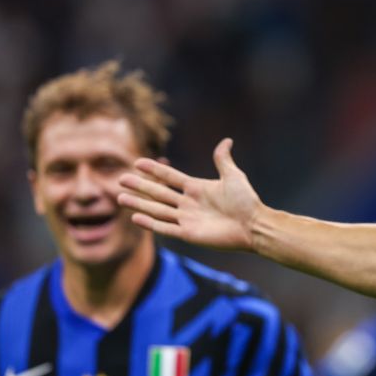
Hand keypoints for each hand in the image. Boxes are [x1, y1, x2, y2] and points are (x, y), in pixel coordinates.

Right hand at [118, 138, 262, 251]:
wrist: (255, 225)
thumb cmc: (247, 202)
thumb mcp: (233, 176)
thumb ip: (223, 160)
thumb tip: (226, 141)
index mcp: (196, 188)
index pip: (170, 177)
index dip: (155, 170)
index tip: (138, 162)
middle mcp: (188, 203)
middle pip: (158, 193)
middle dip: (140, 187)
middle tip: (121, 179)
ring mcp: (187, 219)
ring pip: (157, 210)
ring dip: (139, 204)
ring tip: (120, 198)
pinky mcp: (189, 234)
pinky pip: (166, 228)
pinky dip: (151, 223)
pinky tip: (135, 217)